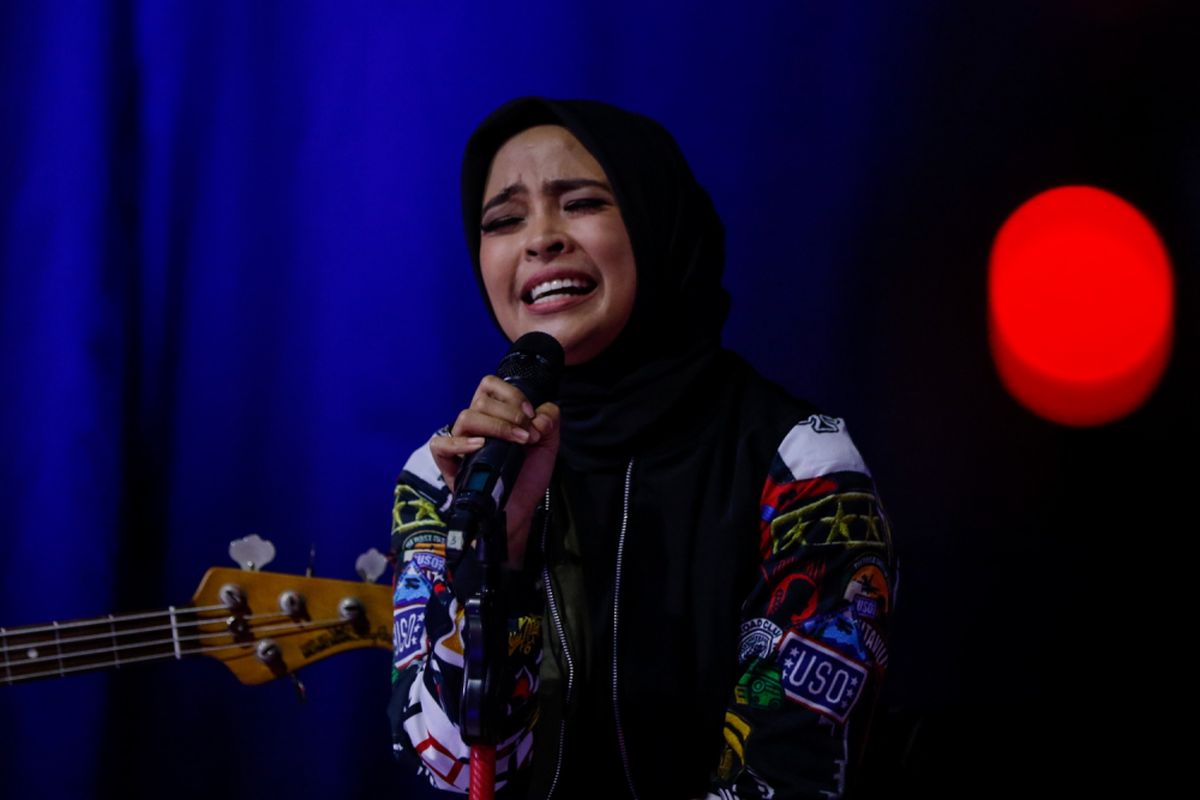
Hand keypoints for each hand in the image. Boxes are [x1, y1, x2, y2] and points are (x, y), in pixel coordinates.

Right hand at [429, 375, 559, 568]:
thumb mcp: (548, 444)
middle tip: (529, 436)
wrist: (520, 511)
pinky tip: (480, 447)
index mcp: (493, 415)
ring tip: (517, 443)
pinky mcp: (449, 465)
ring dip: (496, 426)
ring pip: (465, 417)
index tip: (531, 415)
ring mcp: (460, 444)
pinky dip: (459, 443)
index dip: (511, 394)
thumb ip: (550, 420)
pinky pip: (440, 445)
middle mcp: (475, 426)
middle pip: (480, 400)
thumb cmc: (527, 477)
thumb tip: (538, 415)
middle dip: (511, 414)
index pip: (489, 385)